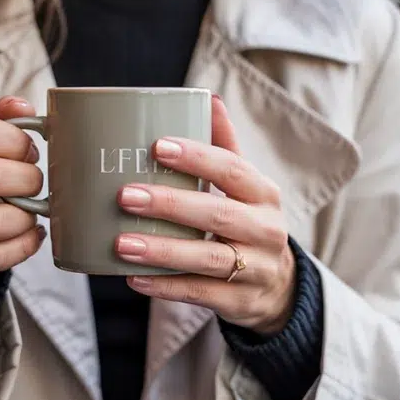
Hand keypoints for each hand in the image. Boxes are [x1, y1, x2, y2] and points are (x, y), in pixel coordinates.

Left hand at [115, 97, 296, 334]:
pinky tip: (134, 277)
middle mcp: (265, 230)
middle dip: (170, 204)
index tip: (157, 146)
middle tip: (124, 195)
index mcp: (263, 193)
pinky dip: (166, 287)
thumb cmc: (248, 223)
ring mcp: (255, 269)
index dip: (197, 157)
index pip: (232, 169)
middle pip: (217, 214)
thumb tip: (209, 98)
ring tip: (121, 244)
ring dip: (162, 251)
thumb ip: (225, 146)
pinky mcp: (240, 302)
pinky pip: (200, 294)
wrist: (278, 287)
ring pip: (207, 259)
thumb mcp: (246, 186)